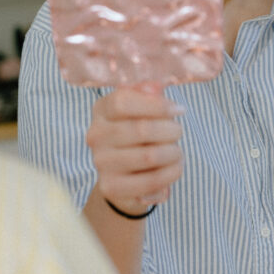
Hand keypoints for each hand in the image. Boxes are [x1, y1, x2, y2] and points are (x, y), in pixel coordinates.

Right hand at [86, 86, 183, 215]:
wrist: (124, 178)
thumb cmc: (138, 136)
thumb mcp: (142, 110)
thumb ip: (148, 94)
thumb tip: (156, 86)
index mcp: (101, 109)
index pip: (123, 101)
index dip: (156, 105)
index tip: (179, 109)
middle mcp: (95, 135)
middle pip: (140, 129)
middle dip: (170, 130)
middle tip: (178, 132)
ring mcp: (101, 162)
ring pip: (149, 156)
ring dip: (173, 153)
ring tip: (176, 152)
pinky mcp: (111, 187)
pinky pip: (151, 180)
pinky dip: (170, 173)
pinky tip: (174, 168)